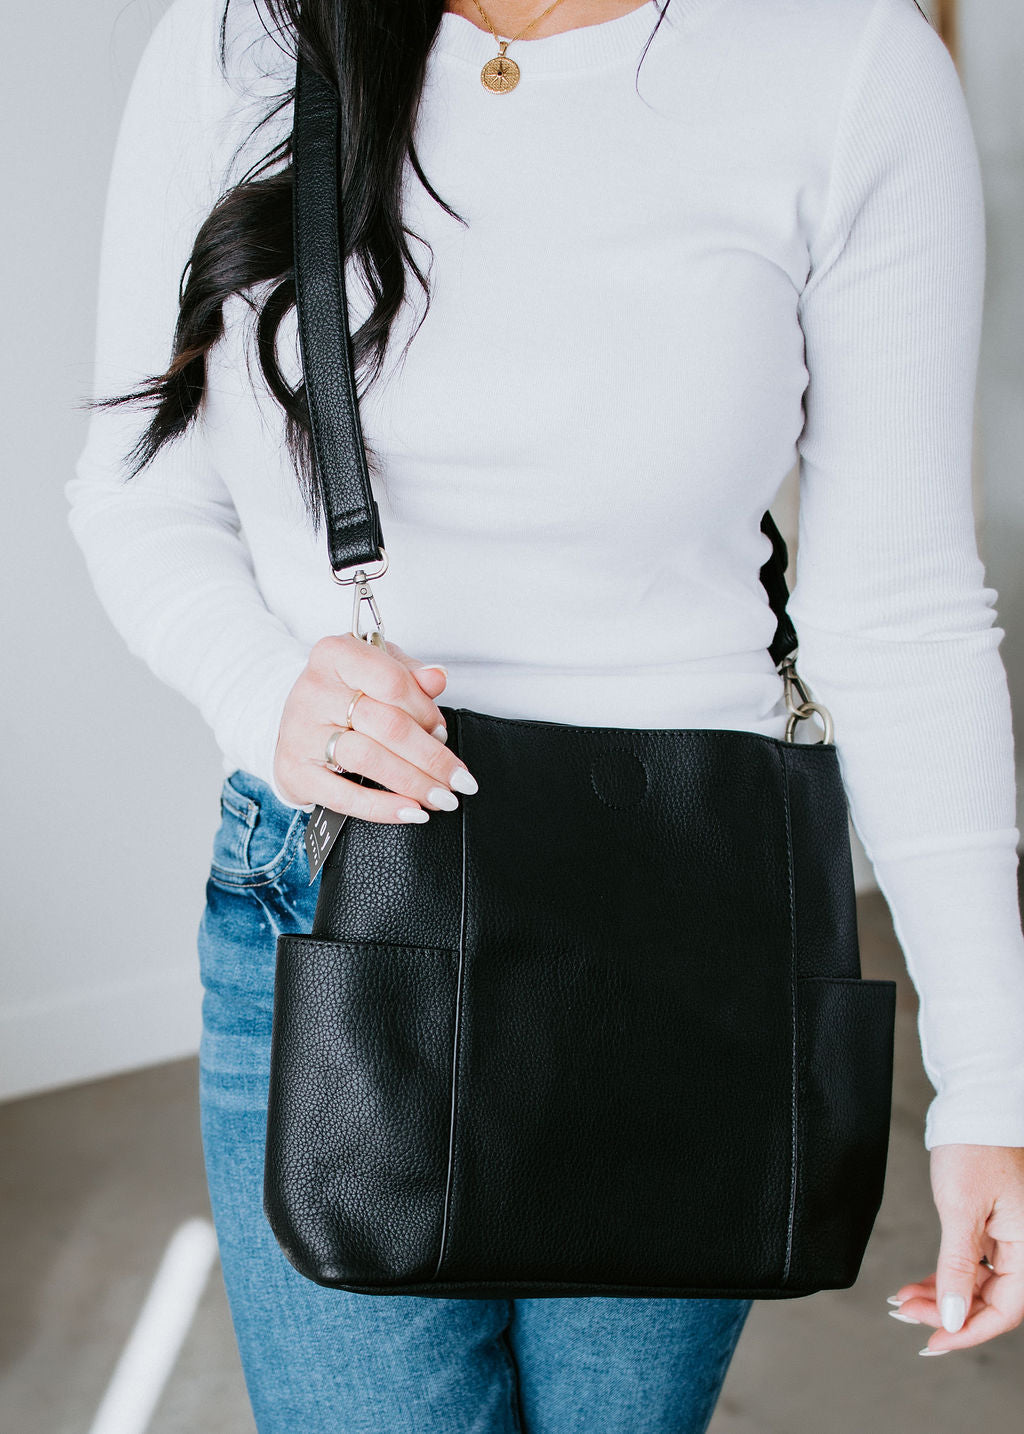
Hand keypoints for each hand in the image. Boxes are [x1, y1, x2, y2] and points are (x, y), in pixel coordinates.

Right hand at [272, 634, 477, 820]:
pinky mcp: (295, 772)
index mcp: (336, 655)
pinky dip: (382, 808)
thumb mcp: (378, 669)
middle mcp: (314, 690)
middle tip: (458, 779)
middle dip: (431, 757)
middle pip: (387, 726)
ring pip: (368, 759)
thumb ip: (410, 674)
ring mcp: (301, 733)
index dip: (425, 711)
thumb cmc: (344, 693)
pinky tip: (411, 812)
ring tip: (442, 798)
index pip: (393, 682)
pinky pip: (344, 796)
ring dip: (413, 783)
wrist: (294, 720)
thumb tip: (438, 678)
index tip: (443, 732)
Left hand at [887, 1143, 1023, 1353]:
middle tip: (906, 1314)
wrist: (975, 1105)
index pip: (1005, 1310)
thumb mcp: (961, 1210)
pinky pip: (973, 1263)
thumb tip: (953, 1318)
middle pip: (990, 1300)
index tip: (932, 1341)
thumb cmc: (973, 1148)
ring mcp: (1010, 1237)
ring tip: (904, 1300)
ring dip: (942, 1295)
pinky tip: (919, 1284)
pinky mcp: (993, 1225)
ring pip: (978, 1284)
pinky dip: (946, 1274)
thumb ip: (958, 1267)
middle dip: (947, 1313)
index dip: (967, 1331)